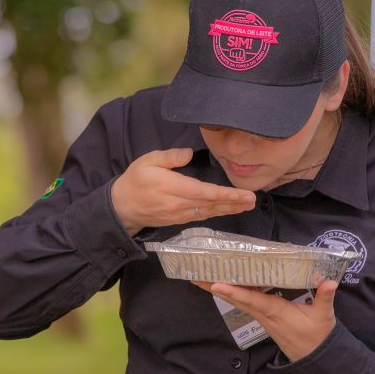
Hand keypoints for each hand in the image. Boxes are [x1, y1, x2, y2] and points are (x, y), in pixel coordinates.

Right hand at [111, 148, 255, 234]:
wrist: (122, 207)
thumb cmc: (135, 181)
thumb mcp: (147, 161)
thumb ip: (169, 157)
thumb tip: (188, 153)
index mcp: (172, 187)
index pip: (203, 192)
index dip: (225, 194)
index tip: (241, 194)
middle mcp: (178, 204)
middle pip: (211, 204)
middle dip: (233, 202)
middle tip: (252, 199)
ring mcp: (180, 214)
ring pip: (209, 212)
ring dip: (229, 209)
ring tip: (247, 205)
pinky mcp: (179, 220)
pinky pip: (202, 216)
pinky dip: (217, 213)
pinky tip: (228, 209)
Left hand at [193, 279, 338, 361]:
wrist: (316, 358)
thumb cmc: (318, 336)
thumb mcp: (325, 316)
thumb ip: (325, 297)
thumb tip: (330, 281)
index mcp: (277, 312)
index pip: (253, 300)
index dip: (235, 292)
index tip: (216, 285)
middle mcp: (265, 314)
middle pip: (237, 299)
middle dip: (216, 289)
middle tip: (196, 277)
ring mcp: (263, 317)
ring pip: (238, 302)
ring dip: (220, 291)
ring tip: (202, 279)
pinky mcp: (265, 318)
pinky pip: (245, 304)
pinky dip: (233, 294)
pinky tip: (224, 286)